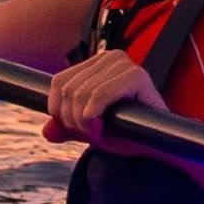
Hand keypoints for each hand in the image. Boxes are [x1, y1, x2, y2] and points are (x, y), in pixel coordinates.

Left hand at [33, 42, 161, 150]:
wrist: (156, 145)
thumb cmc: (125, 132)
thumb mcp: (89, 129)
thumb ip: (66, 127)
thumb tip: (47, 132)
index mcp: (96, 64)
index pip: (59, 81)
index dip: (59, 110)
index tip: (75, 127)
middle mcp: (110, 58)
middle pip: (69, 89)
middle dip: (74, 120)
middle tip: (93, 133)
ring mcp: (124, 64)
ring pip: (81, 93)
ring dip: (85, 122)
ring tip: (101, 133)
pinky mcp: (136, 76)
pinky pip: (100, 94)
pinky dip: (94, 114)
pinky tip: (101, 126)